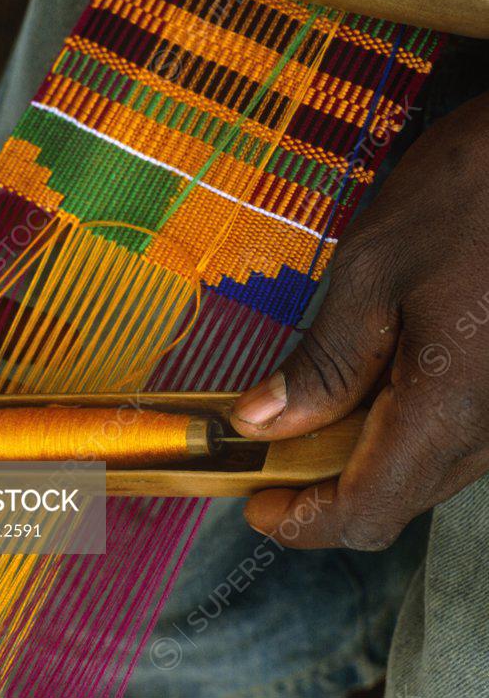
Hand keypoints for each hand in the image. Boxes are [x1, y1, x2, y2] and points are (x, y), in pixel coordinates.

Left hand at [231, 92, 488, 549]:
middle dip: (323, 486)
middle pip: (396, 499)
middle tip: (266, 447)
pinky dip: (397, 424)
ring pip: (424, 470)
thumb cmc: (465, 198)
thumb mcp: (372, 273)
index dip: (304, 523)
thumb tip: (263, 423)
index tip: (255, 504)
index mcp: (447, 409)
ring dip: (359, 455)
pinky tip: (368, 375)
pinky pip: (451, 433)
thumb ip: (322, 362)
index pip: (367, 513)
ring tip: (307, 406)